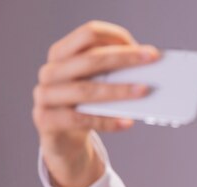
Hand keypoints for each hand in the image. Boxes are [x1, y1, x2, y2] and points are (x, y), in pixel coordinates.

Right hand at [32, 20, 158, 186]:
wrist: (63, 141)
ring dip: (118, 90)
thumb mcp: (96, 84)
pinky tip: (127, 122)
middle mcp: (50, 71)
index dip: (116, 37)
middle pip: (89, 59)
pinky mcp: (47, 120)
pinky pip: (80, 119)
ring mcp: (45, 95)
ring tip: (143, 91)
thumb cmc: (84, 106)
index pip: (88, 34)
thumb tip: (146, 69)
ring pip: (85, 90)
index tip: (144, 48)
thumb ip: (113, 73)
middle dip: (124, 59)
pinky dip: (107, 121)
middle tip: (151, 60)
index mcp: (61, 54)